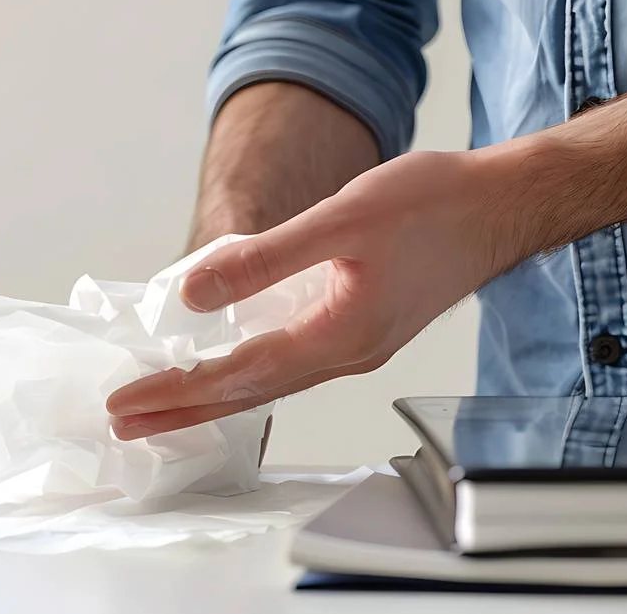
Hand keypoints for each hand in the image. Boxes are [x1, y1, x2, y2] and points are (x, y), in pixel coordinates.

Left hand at [108, 150, 524, 439]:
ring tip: (163, 405)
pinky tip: (230, 363)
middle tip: (124, 422)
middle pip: (249, 394)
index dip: (176, 391)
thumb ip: (265, 258)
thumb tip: (194, 291)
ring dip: (212, 394)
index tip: (126, 404)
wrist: (501, 205)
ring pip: (270, 381)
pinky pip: (292, 361)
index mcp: (339, 336)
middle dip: (182, 409)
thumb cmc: (434, 205)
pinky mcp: (363, 326)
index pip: (239, 377)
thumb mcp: (341, 219)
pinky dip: (249, 371)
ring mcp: (357, 345)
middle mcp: (347, 354)